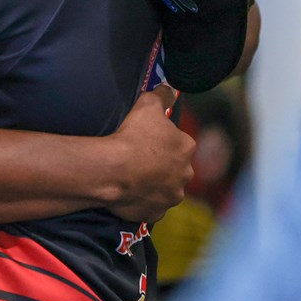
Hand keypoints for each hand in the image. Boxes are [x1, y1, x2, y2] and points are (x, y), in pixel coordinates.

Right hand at [100, 91, 195, 223]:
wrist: (114, 171)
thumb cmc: (133, 136)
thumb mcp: (147, 104)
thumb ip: (162, 95)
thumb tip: (169, 87)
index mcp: (186, 148)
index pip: (180, 142)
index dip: (164, 140)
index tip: (148, 140)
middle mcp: (185, 174)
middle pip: (176, 168)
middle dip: (163, 165)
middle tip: (140, 160)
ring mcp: (171, 197)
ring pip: (166, 189)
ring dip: (155, 185)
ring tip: (134, 178)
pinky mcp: (155, 213)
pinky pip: (151, 206)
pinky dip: (143, 201)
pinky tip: (130, 193)